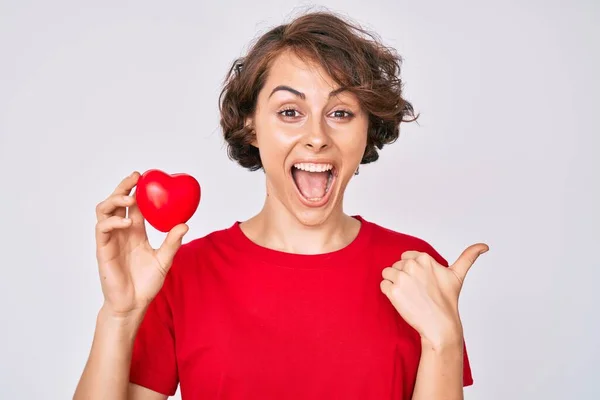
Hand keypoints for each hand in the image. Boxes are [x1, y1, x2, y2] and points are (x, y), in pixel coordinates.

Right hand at [95, 171, 188, 316]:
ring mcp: (111, 239)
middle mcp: (122, 232)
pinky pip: (102, 228)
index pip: (134, 205)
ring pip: (104, 210)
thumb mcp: (164, 260)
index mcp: (136, 231)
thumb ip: (172, 243)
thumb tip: (185, 225)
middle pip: (117, 202)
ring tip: (130, 198)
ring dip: (115, 199)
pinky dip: (113, 221)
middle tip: (136, 177)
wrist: (133, 304)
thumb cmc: (147, 283)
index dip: (138, 190)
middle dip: (124, 187)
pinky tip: (127, 221)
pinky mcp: (103, 249)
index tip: (146, 177)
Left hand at [380, 244, 488, 346]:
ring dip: (394, 284)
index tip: (421, 282)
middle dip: (403, 277)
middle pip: (396, 265)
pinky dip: (389, 293)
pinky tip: (402, 300)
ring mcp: (402, 278)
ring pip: (388, 273)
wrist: (440, 326)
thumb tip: (485, 246)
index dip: (412, 270)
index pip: (406, 257)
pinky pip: (383, 285)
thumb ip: (469, 256)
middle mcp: (412, 265)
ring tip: (409, 295)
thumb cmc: (447, 301)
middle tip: (417, 291)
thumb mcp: (457, 275)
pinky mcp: (393, 291)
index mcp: (425, 258)